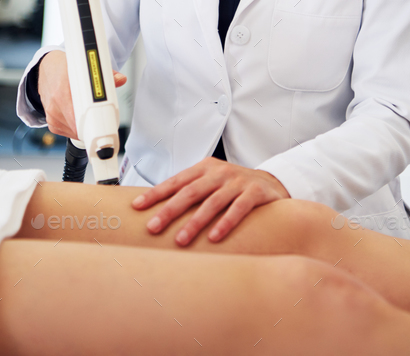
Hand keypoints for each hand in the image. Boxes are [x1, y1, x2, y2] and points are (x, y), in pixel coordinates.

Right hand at [38, 50, 125, 139]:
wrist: (46, 68)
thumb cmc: (64, 67)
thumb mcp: (83, 66)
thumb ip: (105, 74)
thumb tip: (121, 79)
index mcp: (63, 89)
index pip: (78, 112)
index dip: (92, 119)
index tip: (102, 122)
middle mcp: (55, 103)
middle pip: (77, 124)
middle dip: (92, 125)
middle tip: (103, 119)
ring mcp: (51, 113)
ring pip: (72, 130)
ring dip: (84, 127)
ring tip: (92, 116)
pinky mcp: (50, 121)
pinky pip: (66, 131)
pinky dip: (75, 128)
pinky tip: (80, 119)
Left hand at [131, 157, 289, 245]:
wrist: (272, 183)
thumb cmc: (234, 187)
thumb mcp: (211, 183)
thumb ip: (190, 192)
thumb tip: (157, 211)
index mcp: (204, 169)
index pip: (176, 181)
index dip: (156, 193)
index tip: (137, 206)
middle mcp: (219, 173)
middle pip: (190, 191)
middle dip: (169, 210)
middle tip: (153, 227)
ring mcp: (238, 181)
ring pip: (213, 201)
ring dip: (195, 222)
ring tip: (181, 240)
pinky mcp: (256, 192)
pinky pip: (239, 208)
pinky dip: (226, 222)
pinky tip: (215, 237)